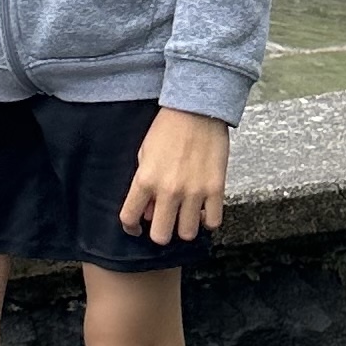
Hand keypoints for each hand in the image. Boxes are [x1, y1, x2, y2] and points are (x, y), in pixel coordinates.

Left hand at [121, 106, 229, 246]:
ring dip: (185, 227)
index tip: (136, 228)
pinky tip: (203, 211)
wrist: (197, 109)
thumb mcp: (144, 153)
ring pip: (188, 233)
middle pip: (161, 236)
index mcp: (145, 180)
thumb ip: (144, 185)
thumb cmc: (167, 128)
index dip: (131, 228)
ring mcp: (194, 192)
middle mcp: (168, 190)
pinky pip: (213, 222)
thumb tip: (148, 212)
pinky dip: (207, 221)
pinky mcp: (216, 189)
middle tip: (164, 223)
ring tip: (185, 216)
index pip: (130, 218)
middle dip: (160, 233)